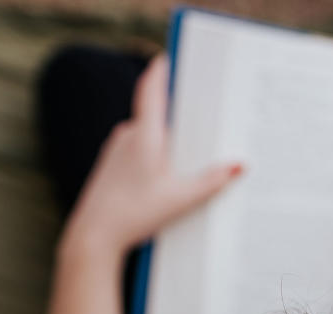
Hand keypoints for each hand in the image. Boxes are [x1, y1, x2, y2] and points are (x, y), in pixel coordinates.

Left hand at [60, 52, 243, 257]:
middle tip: (202, 116)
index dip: (161, 70)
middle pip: (156, 114)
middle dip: (178, 116)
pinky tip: (165, 178)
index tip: (170, 56)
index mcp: (144, 135)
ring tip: (189, 156)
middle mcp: (127, 136)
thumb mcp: (181, 199)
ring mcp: (116, 151)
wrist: (94, 237)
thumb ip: (211, 181)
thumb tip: (239, 166)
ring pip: (147, 136)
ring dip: (166, 141)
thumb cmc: (133, 216)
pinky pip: (137, 151)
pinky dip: (153, 156)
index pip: (151, 89)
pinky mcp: (111, 166)